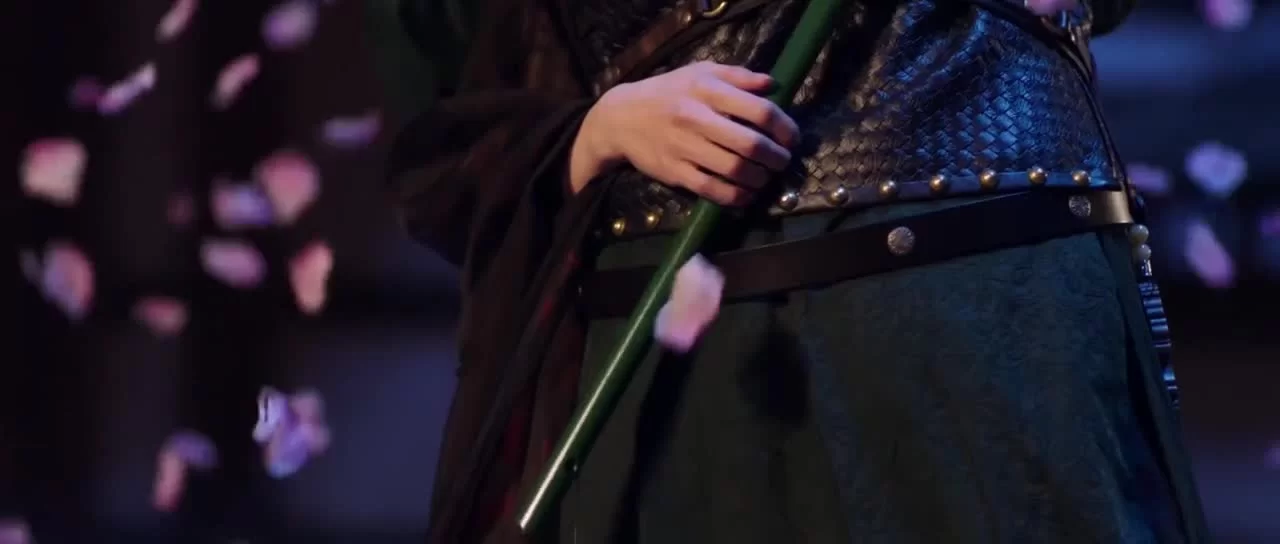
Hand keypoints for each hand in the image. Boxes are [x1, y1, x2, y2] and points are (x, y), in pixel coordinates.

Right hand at [569, 61, 799, 205]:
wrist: (620, 118)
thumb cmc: (667, 92)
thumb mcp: (699, 72)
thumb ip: (738, 76)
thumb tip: (773, 84)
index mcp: (707, 90)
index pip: (759, 111)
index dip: (784, 128)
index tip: (792, 138)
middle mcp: (696, 118)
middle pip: (750, 144)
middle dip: (776, 157)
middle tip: (783, 161)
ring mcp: (684, 147)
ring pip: (734, 170)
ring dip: (759, 178)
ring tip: (766, 177)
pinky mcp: (675, 172)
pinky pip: (712, 189)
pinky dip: (736, 197)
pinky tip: (746, 195)